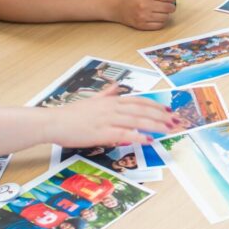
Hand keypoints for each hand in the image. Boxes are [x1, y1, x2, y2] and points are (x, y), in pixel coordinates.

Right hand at [42, 84, 176, 147]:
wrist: (52, 122)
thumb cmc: (71, 114)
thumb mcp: (91, 100)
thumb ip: (106, 95)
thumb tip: (116, 88)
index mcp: (111, 101)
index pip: (139, 101)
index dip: (156, 106)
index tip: (169, 111)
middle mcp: (112, 108)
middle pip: (142, 110)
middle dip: (162, 116)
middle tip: (176, 121)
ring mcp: (107, 119)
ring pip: (137, 120)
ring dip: (156, 125)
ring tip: (169, 129)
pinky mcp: (101, 132)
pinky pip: (124, 133)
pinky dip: (138, 136)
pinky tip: (149, 140)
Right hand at [112, 0, 176, 29]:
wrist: (114, 6)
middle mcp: (145, 4)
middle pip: (169, 8)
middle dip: (171, 7)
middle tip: (167, 6)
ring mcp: (143, 16)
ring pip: (166, 17)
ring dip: (165, 14)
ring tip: (160, 11)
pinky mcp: (141, 25)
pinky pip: (159, 25)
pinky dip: (160, 21)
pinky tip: (156, 17)